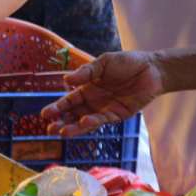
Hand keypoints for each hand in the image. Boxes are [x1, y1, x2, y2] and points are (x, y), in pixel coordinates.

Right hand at [41, 51, 163, 136]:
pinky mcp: (117, 115)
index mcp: (88, 87)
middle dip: (62, 122)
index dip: (57, 107)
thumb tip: (66, 80)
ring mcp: (105, 109)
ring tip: (62, 132)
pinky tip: (84, 122)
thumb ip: (86, 72)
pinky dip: (92, 122)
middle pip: (74, 114)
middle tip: (49, 129)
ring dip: (74, 127)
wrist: (151, 70)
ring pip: (85, 121)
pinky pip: (102, 120)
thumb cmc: (127, 62)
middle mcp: (94, 101)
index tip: (44, 114)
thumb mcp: (104, 62)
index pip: (69, 100)